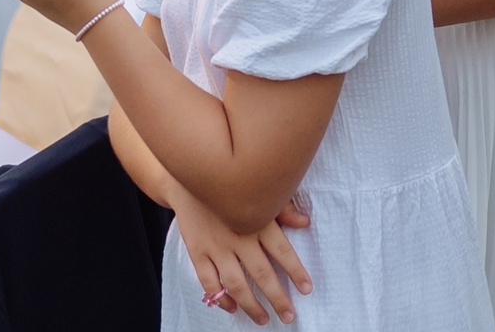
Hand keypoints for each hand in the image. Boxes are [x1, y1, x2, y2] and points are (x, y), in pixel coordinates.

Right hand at [172, 184, 312, 324]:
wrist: (188, 177)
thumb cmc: (231, 186)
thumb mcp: (258, 191)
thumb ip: (281, 208)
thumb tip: (305, 222)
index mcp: (257, 218)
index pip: (282, 250)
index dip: (296, 271)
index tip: (306, 289)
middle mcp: (237, 234)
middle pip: (261, 273)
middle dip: (278, 298)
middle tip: (289, 316)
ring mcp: (215, 245)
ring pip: (236, 283)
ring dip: (251, 305)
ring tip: (264, 319)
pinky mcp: (197, 250)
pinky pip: (209, 282)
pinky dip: (221, 298)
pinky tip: (232, 307)